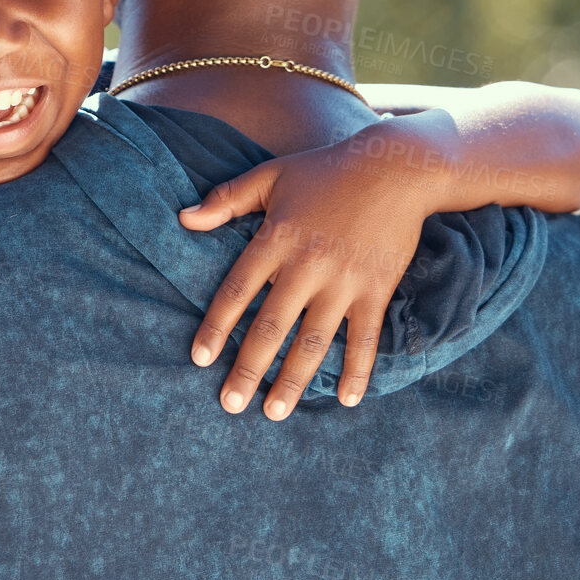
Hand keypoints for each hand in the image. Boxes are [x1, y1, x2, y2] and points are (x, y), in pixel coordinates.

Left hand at [178, 137, 436, 418]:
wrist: (397, 167)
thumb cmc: (326, 171)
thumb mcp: (270, 176)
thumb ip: (226, 200)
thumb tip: (183, 219)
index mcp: (276, 239)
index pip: (237, 291)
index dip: (216, 326)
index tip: (199, 358)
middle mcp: (307, 266)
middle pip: (271, 326)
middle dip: (249, 369)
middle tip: (231, 404)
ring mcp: (344, 281)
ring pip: (314, 341)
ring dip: (294, 380)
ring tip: (274, 412)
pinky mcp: (377, 289)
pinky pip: (365, 337)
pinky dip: (358, 369)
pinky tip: (346, 399)